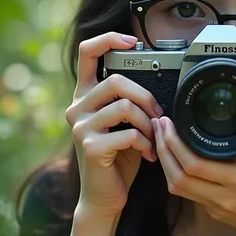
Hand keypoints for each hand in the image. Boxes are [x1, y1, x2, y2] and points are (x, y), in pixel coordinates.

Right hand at [65, 32, 163, 216]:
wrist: (105, 196)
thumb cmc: (118, 157)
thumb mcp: (122, 123)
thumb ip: (128, 101)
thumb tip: (155, 83)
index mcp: (84, 96)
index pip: (86, 53)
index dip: (108, 39)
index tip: (132, 41)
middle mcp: (76, 108)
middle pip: (116, 81)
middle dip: (146, 96)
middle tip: (158, 115)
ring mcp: (81, 127)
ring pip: (125, 106)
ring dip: (148, 123)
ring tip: (153, 138)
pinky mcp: (90, 147)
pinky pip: (129, 133)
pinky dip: (146, 143)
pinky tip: (148, 153)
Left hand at [152, 71, 235, 235]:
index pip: (195, 164)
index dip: (175, 143)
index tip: (170, 121)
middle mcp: (224, 197)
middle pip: (177, 176)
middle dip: (163, 148)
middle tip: (160, 124)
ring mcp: (215, 208)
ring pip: (177, 186)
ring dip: (165, 162)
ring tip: (162, 137)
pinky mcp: (212, 212)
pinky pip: (187, 192)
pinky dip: (176, 173)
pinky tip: (177, 156)